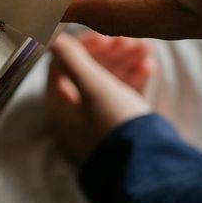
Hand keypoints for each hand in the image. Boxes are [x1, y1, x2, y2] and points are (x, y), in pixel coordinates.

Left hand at [45, 32, 152, 163]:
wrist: (149, 166)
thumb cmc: (115, 125)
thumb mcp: (93, 87)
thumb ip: (72, 59)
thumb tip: (52, 36)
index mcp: (60, 109)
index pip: (62, 67)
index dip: (82, 47)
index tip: (104, 35)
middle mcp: (75, 118)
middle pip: (87, 74)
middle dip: (109, 53)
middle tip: (129, 38)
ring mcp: (98, 124)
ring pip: (108, 83)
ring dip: (125, 62)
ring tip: (146, 47)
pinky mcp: (120, 129)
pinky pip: (123, 98)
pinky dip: (134, 80)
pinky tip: (149, 66)